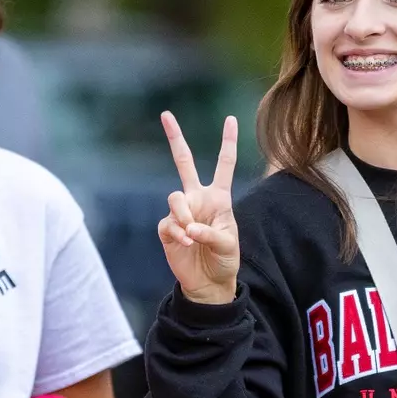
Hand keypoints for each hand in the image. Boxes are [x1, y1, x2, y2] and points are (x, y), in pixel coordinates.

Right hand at [157, 112, 239, 304]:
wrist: (208, 283)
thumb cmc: (224, 260)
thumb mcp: (228, 245)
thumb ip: (212, 233)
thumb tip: (188, 227)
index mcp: (219, 198)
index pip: (224, 164)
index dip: (227, 142)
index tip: (231, 118)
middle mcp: (198, 199)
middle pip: (184, 162)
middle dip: (176, 138)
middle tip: (166, 114)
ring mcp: (181, 212)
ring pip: (174, 198)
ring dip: (183, 216)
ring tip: (192, 237)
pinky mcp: (167, 228)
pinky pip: (168, 222)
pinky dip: (177, 233)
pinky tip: (185, 244)